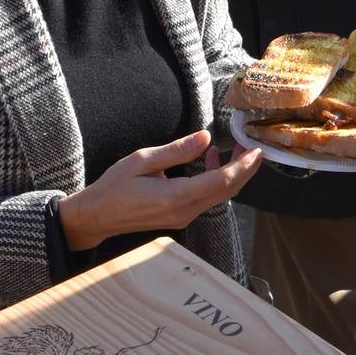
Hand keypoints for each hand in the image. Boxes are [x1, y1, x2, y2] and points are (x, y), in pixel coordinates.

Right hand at [56, 130, 260, 251]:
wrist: (98, 216)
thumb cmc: (115, 186)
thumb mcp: (143, 160)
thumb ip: (177, 150)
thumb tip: (205, 138)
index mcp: (176, 196)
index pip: (221, 182)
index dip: (243, 167)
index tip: (256, 151)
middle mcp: (184, 211)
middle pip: (226, 191)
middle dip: (244, 170)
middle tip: (254, 148)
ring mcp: (183, 216)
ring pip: (218, 195)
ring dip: (231, 174)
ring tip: (237, 150)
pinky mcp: (179, 216)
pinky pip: (206, 198)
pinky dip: (215, 179)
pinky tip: (211, 158)